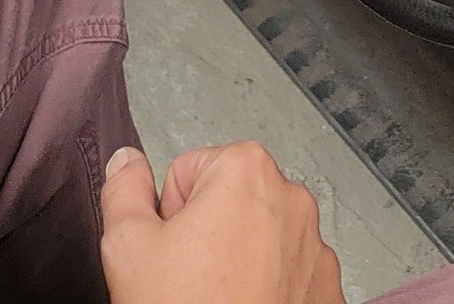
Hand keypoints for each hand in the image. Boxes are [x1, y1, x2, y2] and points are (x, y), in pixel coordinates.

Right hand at [100, 145, 345, 303]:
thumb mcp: (128, 246)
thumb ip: (123, 190)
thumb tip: (127, 163)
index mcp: (246, 171)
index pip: (189, 171)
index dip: (172, 214)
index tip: (175, 251)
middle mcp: (292, 200)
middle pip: (229, 200)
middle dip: (208, 232)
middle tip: (192, 279)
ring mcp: (317, 249)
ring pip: (260, 238)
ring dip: (241, 261)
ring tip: (220, 298)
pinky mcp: (329, 291)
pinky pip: (290, 274)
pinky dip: (270, 289)